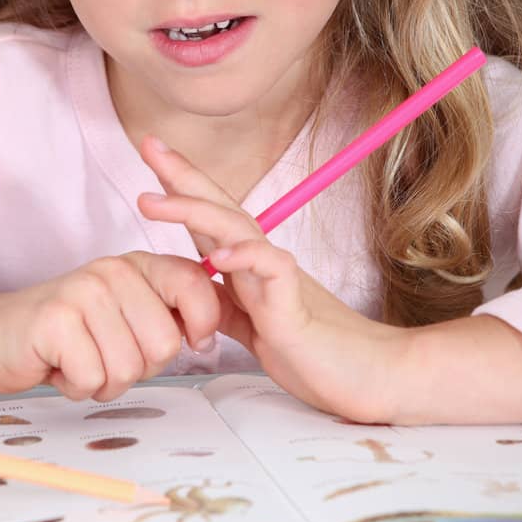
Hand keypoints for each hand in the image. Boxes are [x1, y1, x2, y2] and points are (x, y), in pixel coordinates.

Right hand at [0, 252, 218, 401]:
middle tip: (104, 355)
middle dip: (139, 368)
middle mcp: (111, 271)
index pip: (195, 286)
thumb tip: (208, 336)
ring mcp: (82, 292)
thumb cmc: (65, 336)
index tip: (190, 342)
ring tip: (79, 360)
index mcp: (135, 266)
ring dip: (103, 382)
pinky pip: (92, 378)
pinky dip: (75, 386)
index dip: (202, 326)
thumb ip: (165, 318)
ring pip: (129, 368)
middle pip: (165, 344)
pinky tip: (57, 366)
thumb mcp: (123, 318)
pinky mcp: (55, 321)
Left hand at [137, 138, 405, 421]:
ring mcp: (279, 280)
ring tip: (152, 199)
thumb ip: (221, 306)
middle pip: (220, 208)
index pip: (212, 218)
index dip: (182, 186)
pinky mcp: (296, 305)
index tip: (151, 156)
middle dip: (182, 176)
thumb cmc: (316, 354)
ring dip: (193, 209)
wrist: (373, 377)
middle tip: (148, 144)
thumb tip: (185, 291)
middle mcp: (262, 264)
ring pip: (236, 230)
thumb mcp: (253, 329)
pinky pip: (272, 270)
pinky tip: (219, 256)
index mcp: (250, 267)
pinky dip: (245, 258)